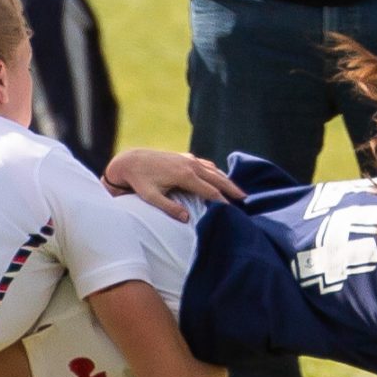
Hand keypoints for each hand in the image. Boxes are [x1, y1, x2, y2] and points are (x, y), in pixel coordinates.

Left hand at [103, 147, 244, 218]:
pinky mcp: (185, 157)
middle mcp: (190, 165)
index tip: (233, 211)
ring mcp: (189, 159)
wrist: (131, 160)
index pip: (211, 191)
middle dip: (232, 189)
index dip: (223, 202)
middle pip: (218, 179)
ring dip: (226, 180)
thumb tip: (186, 219)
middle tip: (246, 200)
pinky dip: (216, 172)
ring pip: (214, 170)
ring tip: (238, 191)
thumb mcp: (151, 197)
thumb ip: (169, 208)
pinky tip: (220, 178)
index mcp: (185, 175)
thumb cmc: (140, 181)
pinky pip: (206, 165)